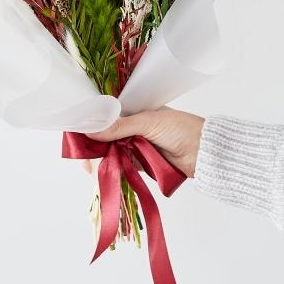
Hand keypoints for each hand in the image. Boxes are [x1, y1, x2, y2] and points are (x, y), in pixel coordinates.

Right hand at [86, 107, 204, 177]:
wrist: (204, 152)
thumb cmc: (181, 128)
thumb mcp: (148, 122)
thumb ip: (120, 126)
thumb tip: (92, 130)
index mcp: (133, 109)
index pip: (105, 114)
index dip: (91, 123)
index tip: (79, 135)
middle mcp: (130, 125)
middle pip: (104, 135)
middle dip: (93, 147)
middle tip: (84, 160)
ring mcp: (134, 144)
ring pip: (110, 151)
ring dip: (101, 160)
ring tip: (91, 170)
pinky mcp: (139, 162)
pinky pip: (120, 165)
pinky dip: (112, 169)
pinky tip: (103, 175)